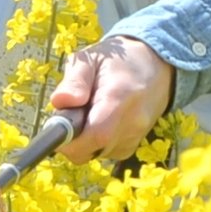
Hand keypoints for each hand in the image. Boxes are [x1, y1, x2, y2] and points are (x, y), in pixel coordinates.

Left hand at [48, 36, 175, 163]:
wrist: (155, 65)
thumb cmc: (117, 60)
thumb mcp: (91, 58)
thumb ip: (75, 80)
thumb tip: (60, 102)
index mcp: (120, 97)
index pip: (97, 134)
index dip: (71, 140)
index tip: (56, 129)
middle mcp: (133, 121)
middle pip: (93, 149)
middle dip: (72, 140)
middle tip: (71, 115)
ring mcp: (137, 136)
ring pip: (96, 153)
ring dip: (84, 140)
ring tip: (89, 113)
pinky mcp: (134, 145)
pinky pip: (105, 152)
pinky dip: (96, 142)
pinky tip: (100, 121)